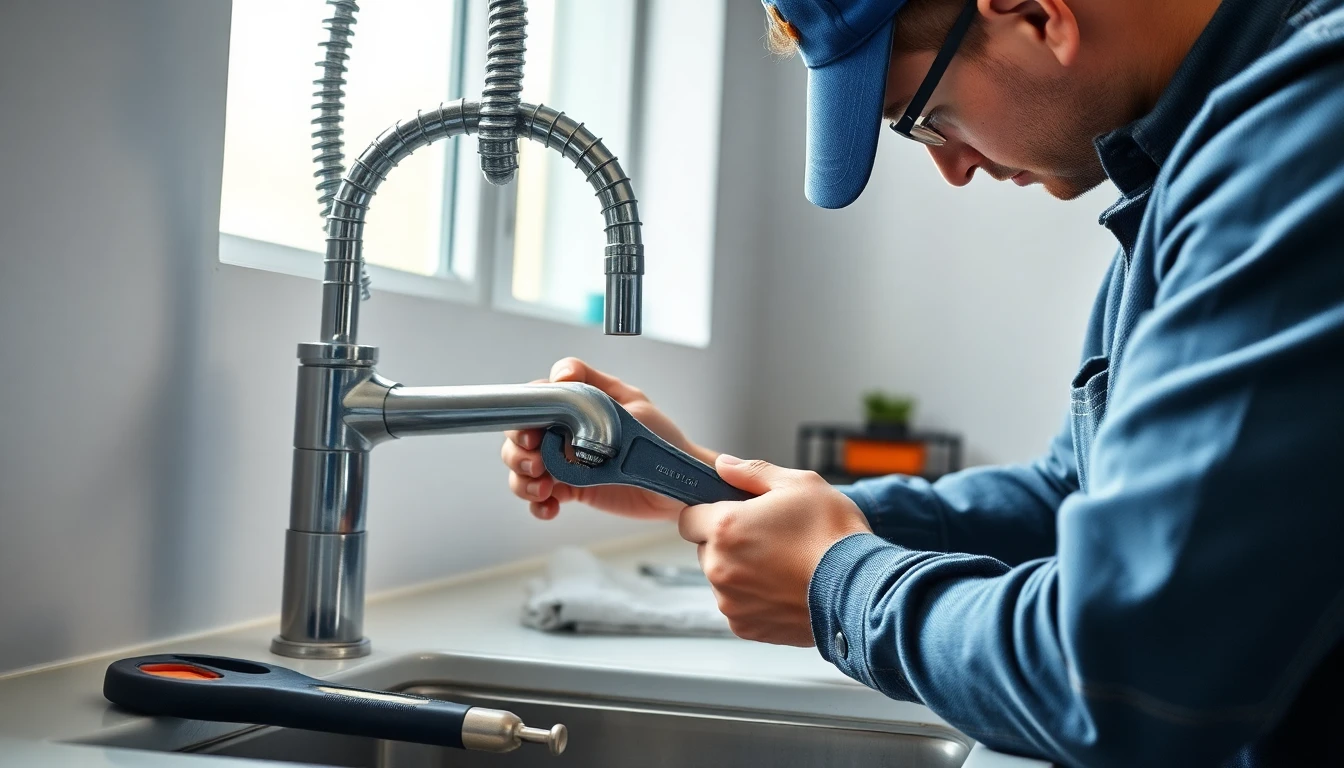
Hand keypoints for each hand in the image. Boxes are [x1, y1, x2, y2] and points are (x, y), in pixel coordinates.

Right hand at [502, 357, 716, 520]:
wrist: (677, 483)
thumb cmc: (661, 437)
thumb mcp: (632, 405)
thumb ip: (594, 392)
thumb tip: (561, 378)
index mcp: (577, 404)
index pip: (536, 400)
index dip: (524, 415)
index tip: (533, 433)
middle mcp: (564, 431)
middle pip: (518, 435)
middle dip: (517, 451)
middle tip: (536, 464)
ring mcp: (565, 461)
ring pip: (522, 468)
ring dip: (522, 480)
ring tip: (544, 490)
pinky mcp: (571, 489)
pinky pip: (541, 498)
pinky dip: (537, 504)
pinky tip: (551, 508)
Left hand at [679, 456, 871, 646]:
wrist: (861, 589)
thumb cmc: (834, 534)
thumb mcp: (799, 484)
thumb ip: (752, 473)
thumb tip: (724, 465)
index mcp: (725, 528)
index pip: (688, 518)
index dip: (710, 513)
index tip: (735, 515)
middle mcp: (720, 568)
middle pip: (706, 550)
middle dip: (728, 543)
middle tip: (769, 538)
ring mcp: (731, 602)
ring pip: (722, 580)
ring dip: (741, 572)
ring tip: (783, 565)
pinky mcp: (746, 627)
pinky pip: (739, 606)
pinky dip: (755, 599)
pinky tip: (785, 587)